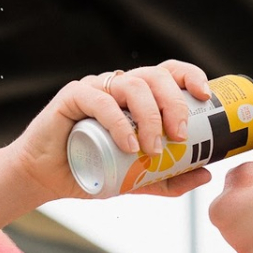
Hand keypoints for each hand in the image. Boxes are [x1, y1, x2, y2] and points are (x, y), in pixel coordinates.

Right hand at [10, 61, 214, 200]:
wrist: (45, 179)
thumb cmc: (90, 171)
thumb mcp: (137, 180)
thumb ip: (168, 179)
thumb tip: (206, 175)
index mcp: (137, 96)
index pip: (168, 73)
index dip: (190, 76)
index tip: (206, 97)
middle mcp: (118, 86)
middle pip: (155, 76)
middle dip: (174, 103)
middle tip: (180, 135)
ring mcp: (95, 89)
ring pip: (131, 85)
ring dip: (150, 115)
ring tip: (153, 148)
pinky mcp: (72, 97)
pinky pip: (100, 101)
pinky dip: (119, 122)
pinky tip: (128, 145)